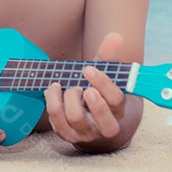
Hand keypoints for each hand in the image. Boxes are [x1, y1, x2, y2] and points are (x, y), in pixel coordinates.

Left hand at [44, 32, 126, 146]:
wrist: (88, 118)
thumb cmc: (95, 91)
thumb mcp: (102, 75)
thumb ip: (107, 56)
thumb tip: (116, 36)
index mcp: (118, 110)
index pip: (117, 101)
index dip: (104, 84)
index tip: (88, 69)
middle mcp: (105, 126)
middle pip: (103, 120)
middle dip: (93, 104)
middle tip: (82, 88)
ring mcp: (86, 133)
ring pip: (76, 119)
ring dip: (68, 98)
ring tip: (68, 86)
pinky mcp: (67, 134)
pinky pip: (57, 121)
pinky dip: (52, 102)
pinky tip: (53, 90)